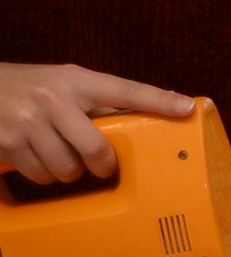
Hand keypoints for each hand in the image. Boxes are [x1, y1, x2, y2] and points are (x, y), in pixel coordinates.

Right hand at [0, 64, 192, 182]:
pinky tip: (38, 158)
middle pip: (96, 148)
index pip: (126, 90)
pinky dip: (44, 174)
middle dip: (104, 165)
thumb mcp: (66, 83)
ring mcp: (28, 122)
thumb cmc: (31, 86)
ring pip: (67, 168)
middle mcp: (54, 99)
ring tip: (63, 157)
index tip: (187, 108)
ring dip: (69, 172)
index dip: (159, 101)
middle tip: (103, 165)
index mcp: (77, 81)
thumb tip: (159, 102)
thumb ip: (102, 98)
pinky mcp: (7, 143)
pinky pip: (40, 175)